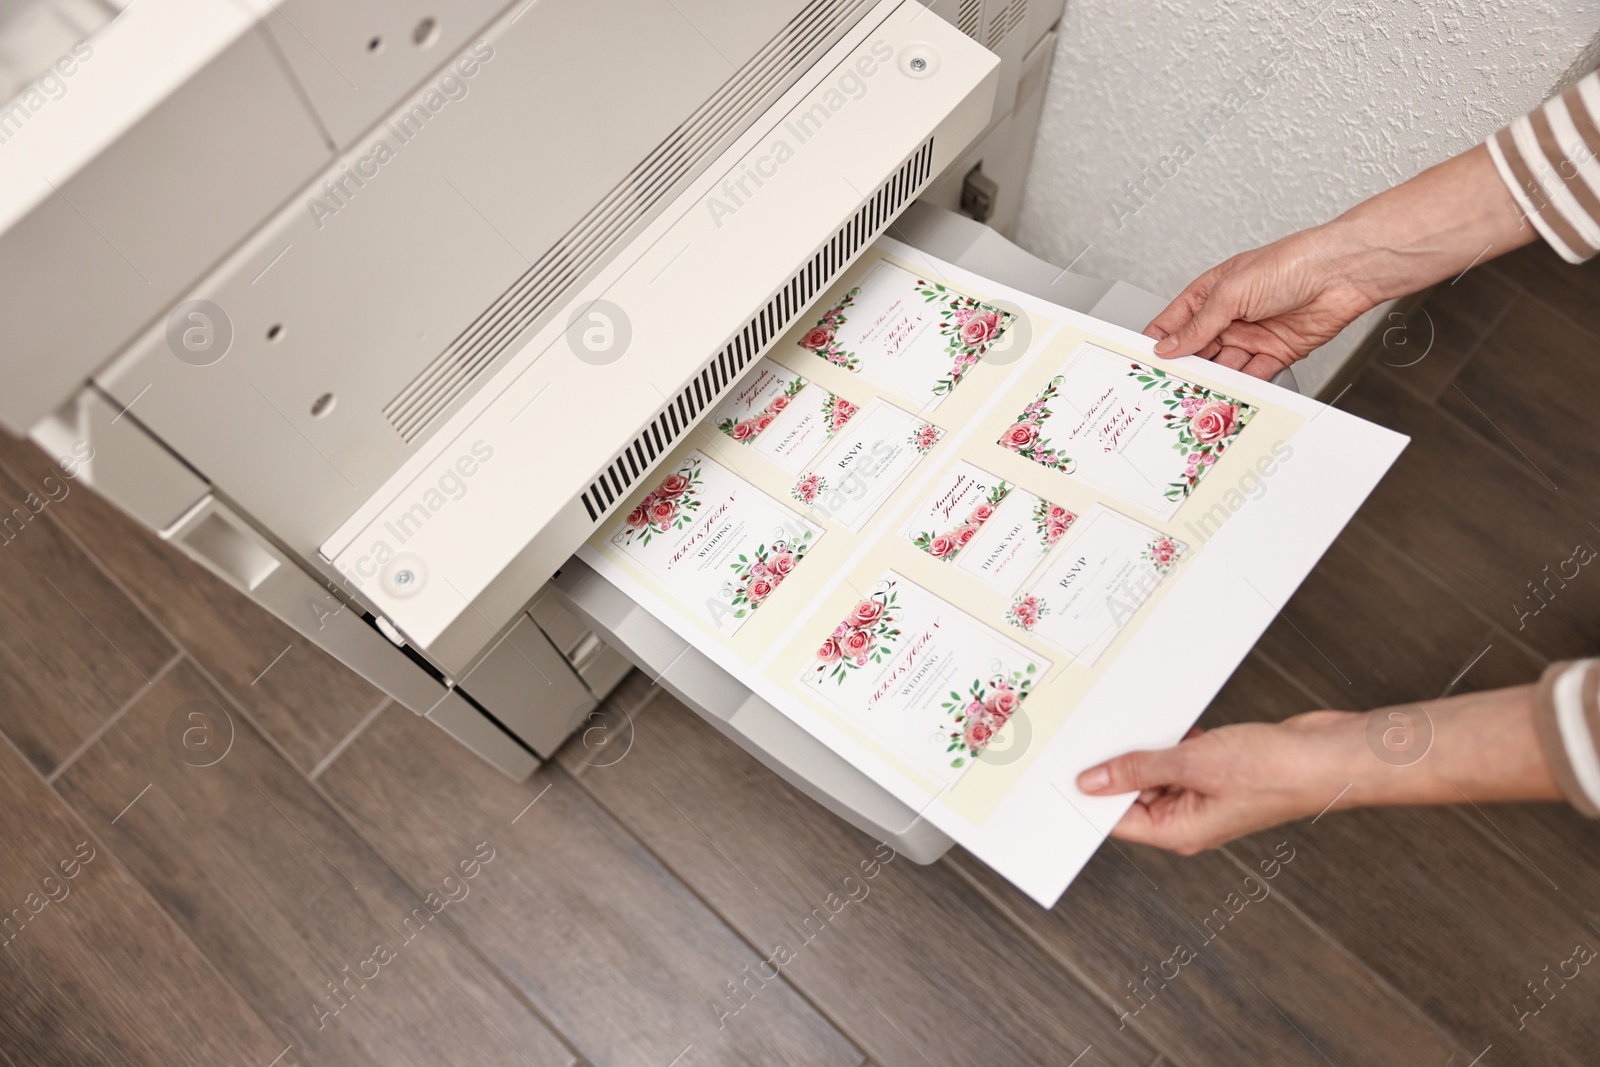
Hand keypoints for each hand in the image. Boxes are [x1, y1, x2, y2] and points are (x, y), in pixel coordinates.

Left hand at [1076, 711, 1365, 853]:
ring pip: (1157, 772)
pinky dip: (1173, 740)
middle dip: (1116, 764)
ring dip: (1148, 748)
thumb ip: (1140, 769)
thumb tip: (1093, 781)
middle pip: (1133, 795)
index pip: (1116, 821)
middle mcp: (1190, 819)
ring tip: (1138, 723)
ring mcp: (1206, 795)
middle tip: (1095, 734)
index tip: (1064, 773)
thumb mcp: (1195, 763)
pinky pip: (1181, 757)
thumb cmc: (1277, 772)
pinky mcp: (1220, 773)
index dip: (1089, 797)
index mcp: (1180, 832)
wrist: (1329, 756)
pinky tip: (1173, 722)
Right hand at [1142, 143, 1537, 380]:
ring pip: (1224, 365)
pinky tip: (1231, 395)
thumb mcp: (1231, 292)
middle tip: (1168, 388)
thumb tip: (1170, 345)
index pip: (1175, 322)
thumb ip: (1200, 324)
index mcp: (1212, 293)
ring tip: (1198, 397)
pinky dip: (1243, 387)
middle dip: (1184, 367)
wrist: (1342, 273)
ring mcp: (1253, 334)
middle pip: (1198, 349)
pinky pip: (1253, 375)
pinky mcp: (1276, 352)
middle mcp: (1230, 314)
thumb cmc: (1291, 263)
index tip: (1142, 363)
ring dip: (1212, 380)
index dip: (1158, 341)